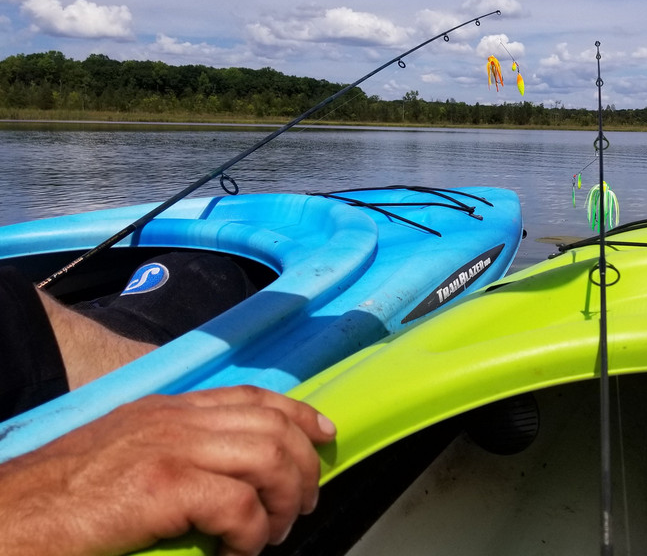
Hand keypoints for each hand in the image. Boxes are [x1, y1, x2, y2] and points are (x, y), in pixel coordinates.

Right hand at [0, 385, 335, 555]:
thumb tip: (228, 476)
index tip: (324, 434)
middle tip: (303, 504)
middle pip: (272, 426)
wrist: (9, 518)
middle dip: (303, 465)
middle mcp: (175, 420)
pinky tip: (240, 551)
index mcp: (168, 410)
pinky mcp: (162, 486)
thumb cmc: (62, 498)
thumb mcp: (127, 454)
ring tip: (275, 534)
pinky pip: (238, 504)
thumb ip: (177, 452)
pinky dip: (251, 532)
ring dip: (284, 501)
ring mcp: (170, 448)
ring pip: (268, 458)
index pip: (252, 397)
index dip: (297, 413)